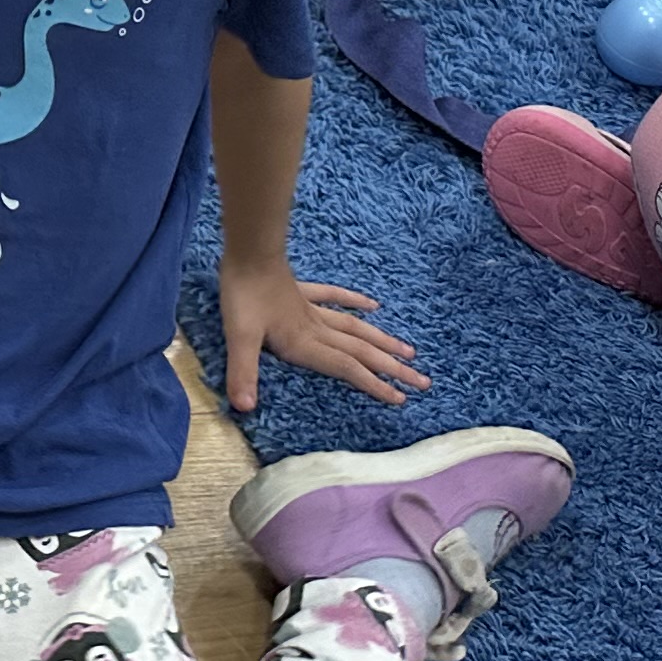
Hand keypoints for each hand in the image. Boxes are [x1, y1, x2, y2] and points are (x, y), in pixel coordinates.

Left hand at [218, 256, 425, 413]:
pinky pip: (334, 297)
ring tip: (408, 351)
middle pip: (360, 351)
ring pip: (355, 328)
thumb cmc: (242, 296)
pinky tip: (374, 305)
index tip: (401, 398)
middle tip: (423, 381)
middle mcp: (315, 329)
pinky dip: (355, 302)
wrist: (247, 253)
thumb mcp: (238, 338)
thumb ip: (244, 373)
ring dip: (381, 341)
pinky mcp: (302, 291)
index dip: (373, 384)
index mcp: (304, 344)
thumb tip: (244, 408)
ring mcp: (311, 308)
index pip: (346, 368)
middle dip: (391, 368)